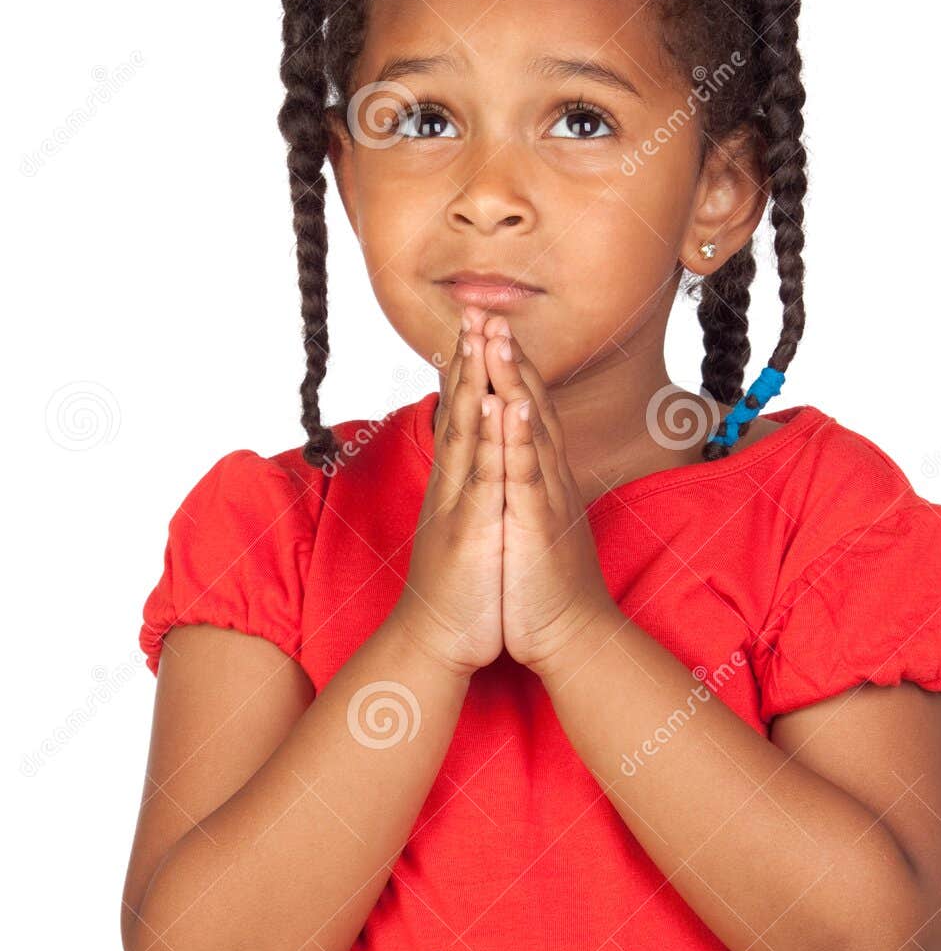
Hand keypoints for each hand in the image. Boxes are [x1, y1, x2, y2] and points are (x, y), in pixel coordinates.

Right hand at [392, 312, 504, 677]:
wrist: (436, 642)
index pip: (462, 416)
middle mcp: (453, 486)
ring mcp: (459, 504)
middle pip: (459, 410)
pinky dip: (488, 437)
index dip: (468, 371)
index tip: (476, 327)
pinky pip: (481, 476)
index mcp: (458, 485)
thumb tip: (472, 468)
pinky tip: (493, 403)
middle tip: (473, 308)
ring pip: (467, 432)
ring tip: (480, 335)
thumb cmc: (458, 590)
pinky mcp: (470, 529)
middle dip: (468, 358)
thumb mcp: (464, 531)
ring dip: (474, 381)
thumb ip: (466, 495)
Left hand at [479, 312, 617, 678]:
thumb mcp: (530, 519)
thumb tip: (514, 457)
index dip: (505, 364)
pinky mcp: (538, 524)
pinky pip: (528, 475)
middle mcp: (545, 477)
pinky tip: (512, 406)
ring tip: (498, 336)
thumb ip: (525, 482)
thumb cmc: (544, 581)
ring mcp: (543, 497)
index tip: (483, 323)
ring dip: (514, 380)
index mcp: (537, 475)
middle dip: (508, 354)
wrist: (570, 634)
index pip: (521, 407)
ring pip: (529, 428)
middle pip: (528, 402)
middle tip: (487, 307)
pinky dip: (520, 438)